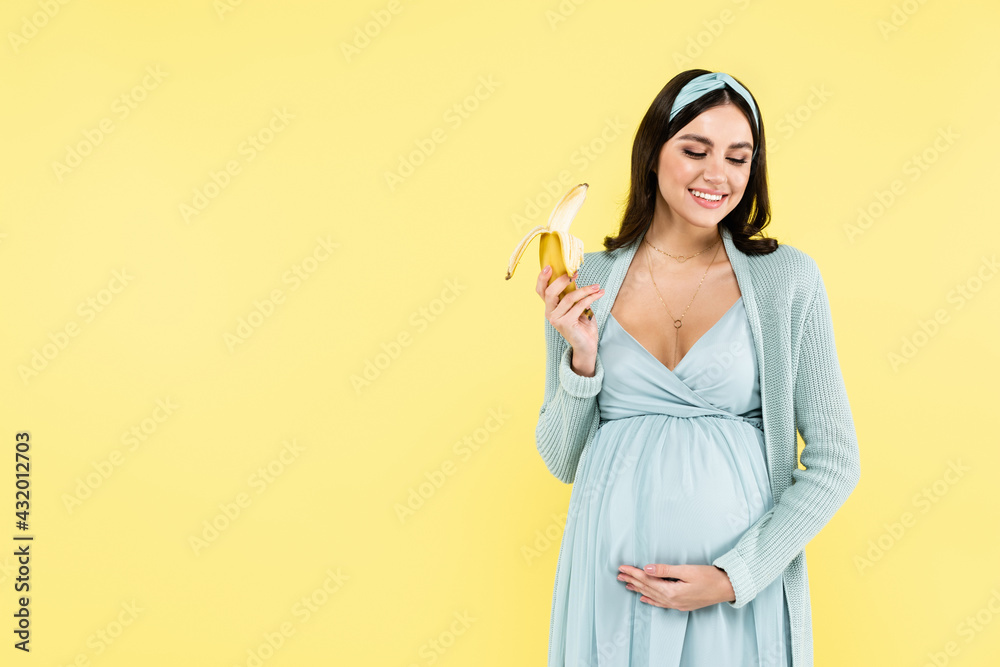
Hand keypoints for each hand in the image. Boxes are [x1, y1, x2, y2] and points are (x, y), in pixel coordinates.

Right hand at [536, 265, 604, 361]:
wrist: (587, 345)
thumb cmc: (582, 324)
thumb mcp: (576, 305)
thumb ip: (572, 293)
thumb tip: (574, 276)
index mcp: (550, 307)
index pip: (541, 291)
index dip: (542, 278)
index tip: (549, 266)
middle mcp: (549, 313)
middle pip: (550, 292)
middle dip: (562, 280)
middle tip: (576, 273)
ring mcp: (556, 319)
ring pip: (568, 298)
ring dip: (585, 290)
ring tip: (596, 287)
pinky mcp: (565, 324)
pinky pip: (578, 306)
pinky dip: (590, 298)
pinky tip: (599, 294)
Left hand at [616, 563, 735, 610]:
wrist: (727, 588)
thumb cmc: (710, 577)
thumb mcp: (687, 570)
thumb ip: (665, 570)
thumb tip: (647, 568)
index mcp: (672, 591)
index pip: (647, 580)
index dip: (633, 573)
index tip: (622, 567)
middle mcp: (672, 600)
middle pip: (647, 588)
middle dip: (632, 580)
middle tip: (619, 574)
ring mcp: (677, 604)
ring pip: (652, 596)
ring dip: (638, 589)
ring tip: (626, 584)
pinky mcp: (681, 604)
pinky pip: (661, 603)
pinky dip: (650, 600)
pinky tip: (643, 598)